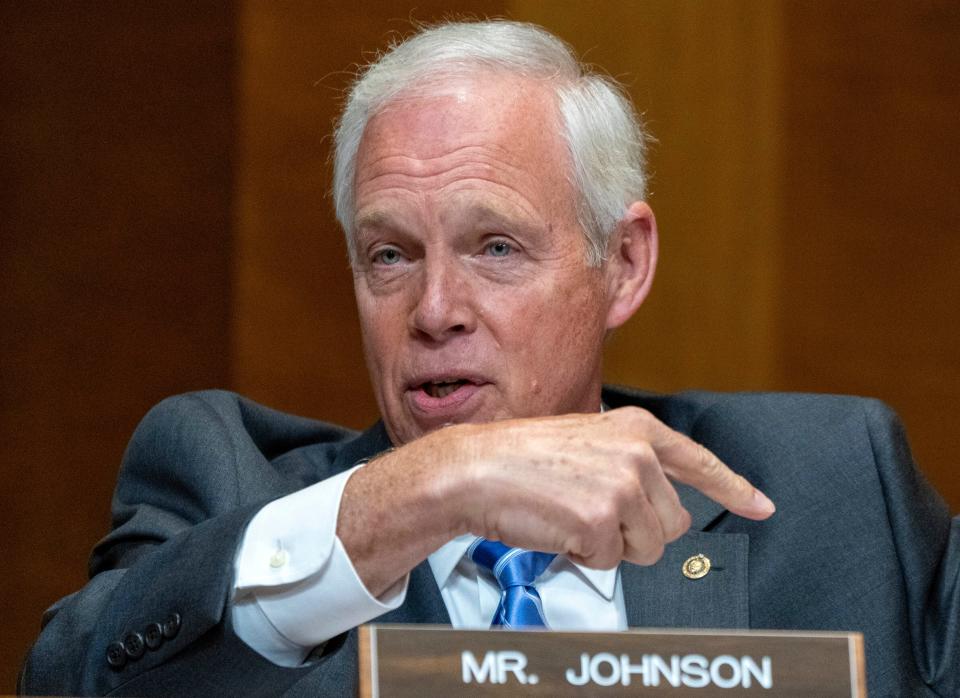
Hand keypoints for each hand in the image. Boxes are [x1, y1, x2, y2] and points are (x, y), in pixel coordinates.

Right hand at [338, 406, 773, 594]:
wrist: (475, 467)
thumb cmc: (523, 458)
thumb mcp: (588, 442)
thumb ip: (633, 465)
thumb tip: (669, 510)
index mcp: (637, 430)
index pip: (700, 462)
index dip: (734, 489)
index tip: (761, 507)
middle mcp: (638, 455)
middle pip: (671, 523)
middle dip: (637, 530)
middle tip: (589, 510)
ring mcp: (622, 487)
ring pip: (647, 548)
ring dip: (610, 544)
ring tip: (570, 514)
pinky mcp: (601, 521)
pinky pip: (608, 562)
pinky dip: (582, 555)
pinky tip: (557, 526)